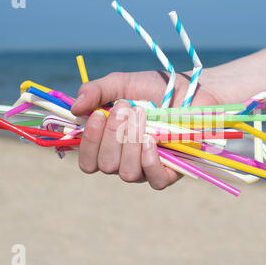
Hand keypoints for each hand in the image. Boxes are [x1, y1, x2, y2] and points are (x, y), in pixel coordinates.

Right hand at [71, 70, 221, 189]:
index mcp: (108, 144)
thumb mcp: (122, 84)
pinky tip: (152, 141)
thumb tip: (75, 108)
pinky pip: (154, 180)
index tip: (98, 115)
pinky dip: (149, 161)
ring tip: (143, 117)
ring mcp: (146, 168)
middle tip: (127, 108)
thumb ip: (96, 91)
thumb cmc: (154, 88)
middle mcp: (124, 160)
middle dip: (113, 135)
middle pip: (105, 166)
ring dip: (131, 143)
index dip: (89, 143)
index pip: (87, 161)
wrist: (191, 90)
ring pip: (127, 173)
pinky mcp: (170, 172)